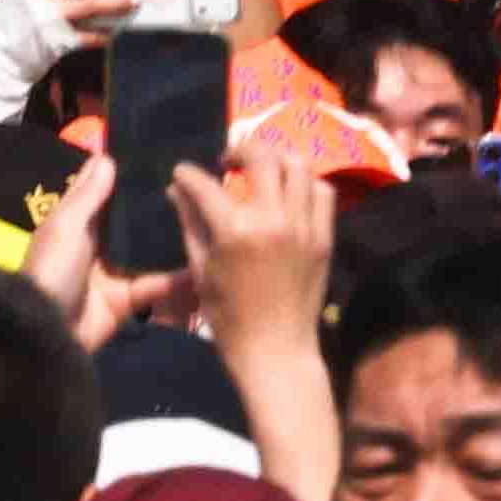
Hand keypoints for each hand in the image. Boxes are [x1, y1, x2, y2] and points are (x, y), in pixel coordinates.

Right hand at [181, 141, 334, 371]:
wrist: (276, 350)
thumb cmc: (229, 318)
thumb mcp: (201, 270)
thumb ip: (190, 223)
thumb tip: (177, 190)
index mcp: (234, 230)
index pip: (206, 184)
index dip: (188, 174)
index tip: (183, 173)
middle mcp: (272, 218)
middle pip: (260, 156)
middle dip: (238, 149)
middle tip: (227, 163)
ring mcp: (303, 225)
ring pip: (297, 164)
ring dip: (275, 159)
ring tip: (261, 170)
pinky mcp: (324, 236)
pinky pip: (322, 191)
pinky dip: (305, 182)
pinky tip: (289, 192)